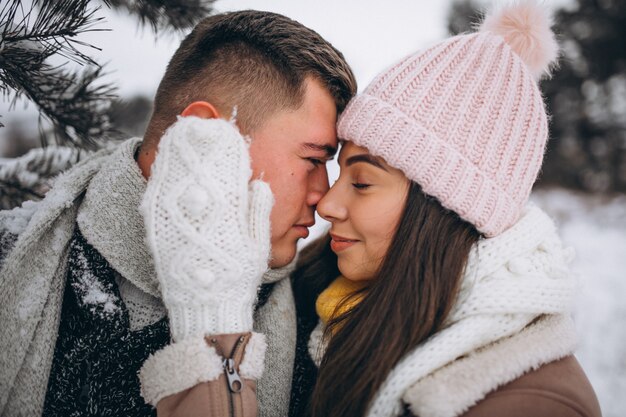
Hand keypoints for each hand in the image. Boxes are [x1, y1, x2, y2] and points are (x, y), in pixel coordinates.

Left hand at [141, 116, 272, 340]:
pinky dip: (160, 177)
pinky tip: (162, 164)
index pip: (227, 173)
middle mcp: (201, 212)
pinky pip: (157, 197)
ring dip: (177, 155)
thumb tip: (259, 184)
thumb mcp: (256, 244)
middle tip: (196, 123)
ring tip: (178, 134)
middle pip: (198, 171)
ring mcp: (177, 220)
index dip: (225, 150)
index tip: (224, 130)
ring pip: (176, 179)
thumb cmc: (236, 275)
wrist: (207, 304)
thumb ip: (257, 211)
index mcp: (228, 212)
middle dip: (198, 146)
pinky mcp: (158, 230)